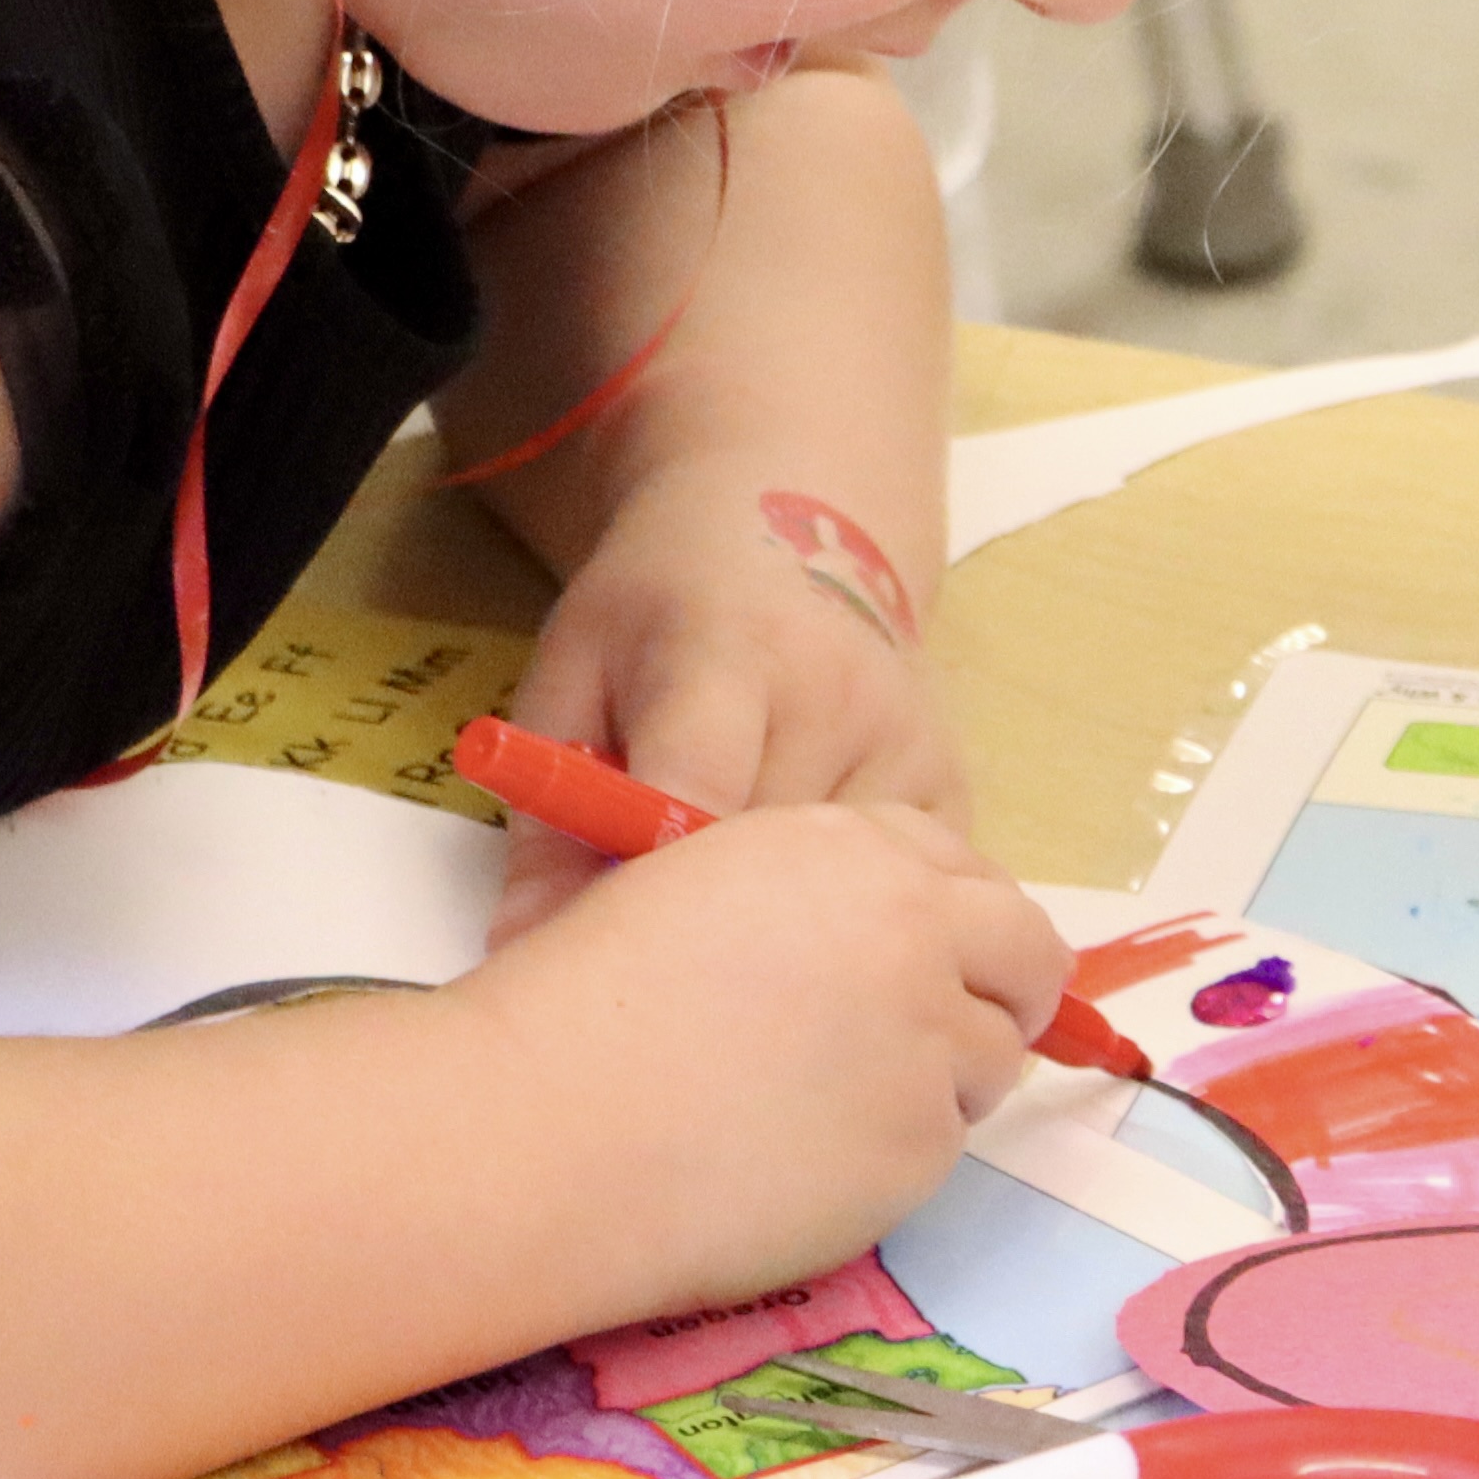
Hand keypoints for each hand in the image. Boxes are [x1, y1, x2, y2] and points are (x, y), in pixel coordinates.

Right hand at [471, 797, 1073, 1311]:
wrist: (543, 1129)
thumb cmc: (580, 1008)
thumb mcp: (696, 894)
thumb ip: (803, 908)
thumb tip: (846, 952)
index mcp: (850, 851)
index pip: (959, 868)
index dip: (949, 918)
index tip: (930, 957)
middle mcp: (914, 930)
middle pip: (1026, 952)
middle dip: (1005, 990)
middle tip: (949, 1036)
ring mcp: (930, 1040)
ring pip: (992, 1061)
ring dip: (940, 1083)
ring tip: (834, 1114)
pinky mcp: (920, 1145)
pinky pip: (943, 1147)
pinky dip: (893, 1158)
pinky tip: (807, 1168)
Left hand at [487, 474, 971, 939]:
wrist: (796, 531)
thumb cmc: (663, 608)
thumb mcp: (574, 671)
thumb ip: (547, 806)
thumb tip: (525, 945)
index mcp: (730, 651)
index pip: (696, 787)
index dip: (642, 877)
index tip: (597, 931)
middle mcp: (843, 696)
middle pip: (766, 864)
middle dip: (696, 919)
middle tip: (644, 946)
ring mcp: (911, 744)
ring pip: (837, 895)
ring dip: (772, 925)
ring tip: (719, 919)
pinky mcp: (954, 785)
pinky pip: (899, 892)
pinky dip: (842, 916)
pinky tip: (796, 900)